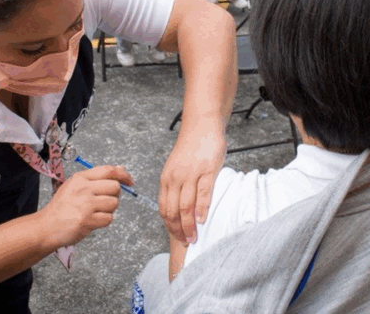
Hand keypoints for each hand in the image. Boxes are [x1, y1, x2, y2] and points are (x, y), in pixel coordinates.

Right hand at [39, 165, 133, 248]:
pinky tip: (92, 221)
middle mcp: (84, 188)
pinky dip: (103, 221)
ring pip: (114, 203)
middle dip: (114, 195)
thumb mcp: (74, 186)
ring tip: (94, 212)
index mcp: (80, 178)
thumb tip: (121, 170)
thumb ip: (95, 178)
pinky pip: (109, 219)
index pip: (108, 170)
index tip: (130, 181)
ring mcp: (86, 204)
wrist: (47, 226)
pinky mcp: (87, 220)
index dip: (123, 174)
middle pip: (115, 187)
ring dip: (108, 210)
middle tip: (103, 201)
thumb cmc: (62, 207)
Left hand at [159, 124, 225, 244]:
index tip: (176, 237)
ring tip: (193, 238)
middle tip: (185, 243)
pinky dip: (201, 209)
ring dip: (189, 225)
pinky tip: (202, 220)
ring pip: (185, 206)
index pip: (163, 208)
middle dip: (177, 230)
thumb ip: (178, 186)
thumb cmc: (192, 148)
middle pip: (172, 211)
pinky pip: (202, 193)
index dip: (169, 226)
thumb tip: (182, 209)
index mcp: (166, 179)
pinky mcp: (206, 170)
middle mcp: (175, 178)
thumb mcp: (178, 168)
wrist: (201, 125)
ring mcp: (190, 174)